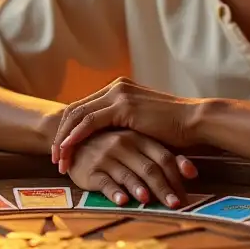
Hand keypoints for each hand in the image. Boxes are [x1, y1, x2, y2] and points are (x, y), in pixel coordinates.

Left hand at [52, 78, 201, 173]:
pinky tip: (69, 151)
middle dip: (61, 134)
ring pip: (78, 115)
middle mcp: (116, 87)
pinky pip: (90, 122)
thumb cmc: (174, 129)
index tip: (62, 150)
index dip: (69, 129)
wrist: (194, 122)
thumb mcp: (142, 124)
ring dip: (64, 138)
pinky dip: (75, 137)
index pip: (84, 107)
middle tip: (55, 158)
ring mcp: (119, 94)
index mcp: (119, 89)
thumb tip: (109, 142)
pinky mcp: (123, 107)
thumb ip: (124, 125)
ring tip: (59, 161)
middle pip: (75, 109)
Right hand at [65, 129, 197, 206]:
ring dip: (140, 189)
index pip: (162, 156)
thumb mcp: (134, 142)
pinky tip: (122, 201)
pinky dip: (114, 192)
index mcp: (139, 137)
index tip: (187, 193)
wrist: (73, 139)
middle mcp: (124, 145)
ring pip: (128, 175)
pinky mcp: (91, 170)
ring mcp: (107, 156)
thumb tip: (192, 172)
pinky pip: (105, 182)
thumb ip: (159, 155)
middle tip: (176, 205)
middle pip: (149, 168)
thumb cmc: (111, 144)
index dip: (177, 175)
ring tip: (150, 202)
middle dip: (164, 188)